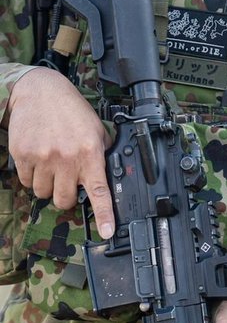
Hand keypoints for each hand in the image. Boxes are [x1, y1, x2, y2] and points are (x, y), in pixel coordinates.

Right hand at [6, 68, 114, 237]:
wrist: (40, 91)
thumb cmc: (71, 111)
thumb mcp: (96, 130)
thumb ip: (101, 156)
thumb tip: (107, 181)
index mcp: (90, 153)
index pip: (99, 191)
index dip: (104, 215)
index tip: (106, 232)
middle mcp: (67, 158)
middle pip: (63, 201)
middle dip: (65, 196)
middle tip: (65, 181)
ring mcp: (43, 157)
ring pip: (42, 193)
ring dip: (46, 184)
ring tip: (50, 163)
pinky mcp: (23, 154)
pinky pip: (25, 180)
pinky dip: (30, 174)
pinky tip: (37, 157)